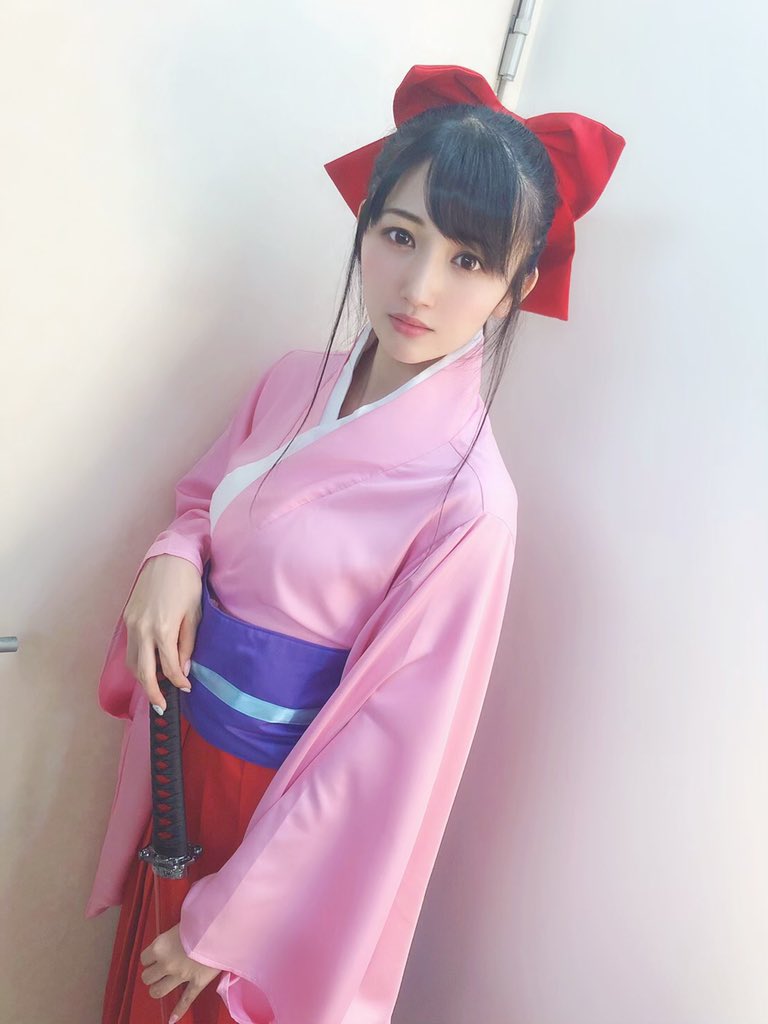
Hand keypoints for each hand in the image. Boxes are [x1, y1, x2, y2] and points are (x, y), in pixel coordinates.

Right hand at [123, 554, 202, 711]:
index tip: (185, 690)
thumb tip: (182, 671)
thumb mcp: (194, 615)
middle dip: (152, 692)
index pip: (168, 668)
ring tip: (155, 689)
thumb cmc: (186, 584)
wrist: (168, 558)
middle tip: (162, 706)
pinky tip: (148, 666)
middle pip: (143, 672)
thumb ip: (187, 645)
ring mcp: (132, 624)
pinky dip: (137, 661)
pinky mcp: (127, 618)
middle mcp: (143, 630)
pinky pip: (130, 647)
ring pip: (132, 662)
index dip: (177, 683)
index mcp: (163, 630)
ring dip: (142, 678)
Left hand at [140, 923, 220, 1021]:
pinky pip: (185, 1000)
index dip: (149, 957)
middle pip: (147, 977)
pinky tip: (172, 1019)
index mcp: (161, 947)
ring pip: (158, 991)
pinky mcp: (196, 983)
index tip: (155, 954)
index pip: (144, 958)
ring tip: (162, 983)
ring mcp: (181, 976)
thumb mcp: (181, 922)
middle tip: (158, 969)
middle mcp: (166, 964)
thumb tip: (174, 936)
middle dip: (152, 973)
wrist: (223, 929)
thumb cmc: (202, 920)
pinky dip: (178, 1011)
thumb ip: (173, 934)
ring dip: (158, 988)